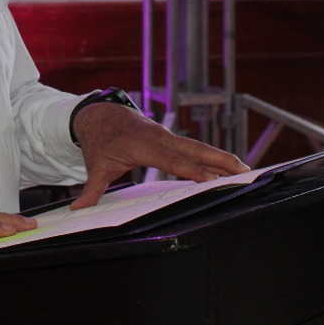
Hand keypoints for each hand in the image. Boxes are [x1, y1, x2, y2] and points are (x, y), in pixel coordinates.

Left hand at [68, 102, 249, 209]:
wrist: (99, 114)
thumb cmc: (99, 141)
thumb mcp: (96, 165)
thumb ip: (92, 188)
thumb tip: (78, 209)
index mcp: (143, 145)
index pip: (172, 161)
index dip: (193, 171)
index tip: (213, 180)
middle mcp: (160, 137)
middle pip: (194, 150)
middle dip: (219, 160)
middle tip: (244, 171)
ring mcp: (167, 135)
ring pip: (198, 147)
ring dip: (221, 157)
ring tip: (245, 170)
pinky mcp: (170, 137)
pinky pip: (194, 147)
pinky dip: (212, 155)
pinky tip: (228, 165)